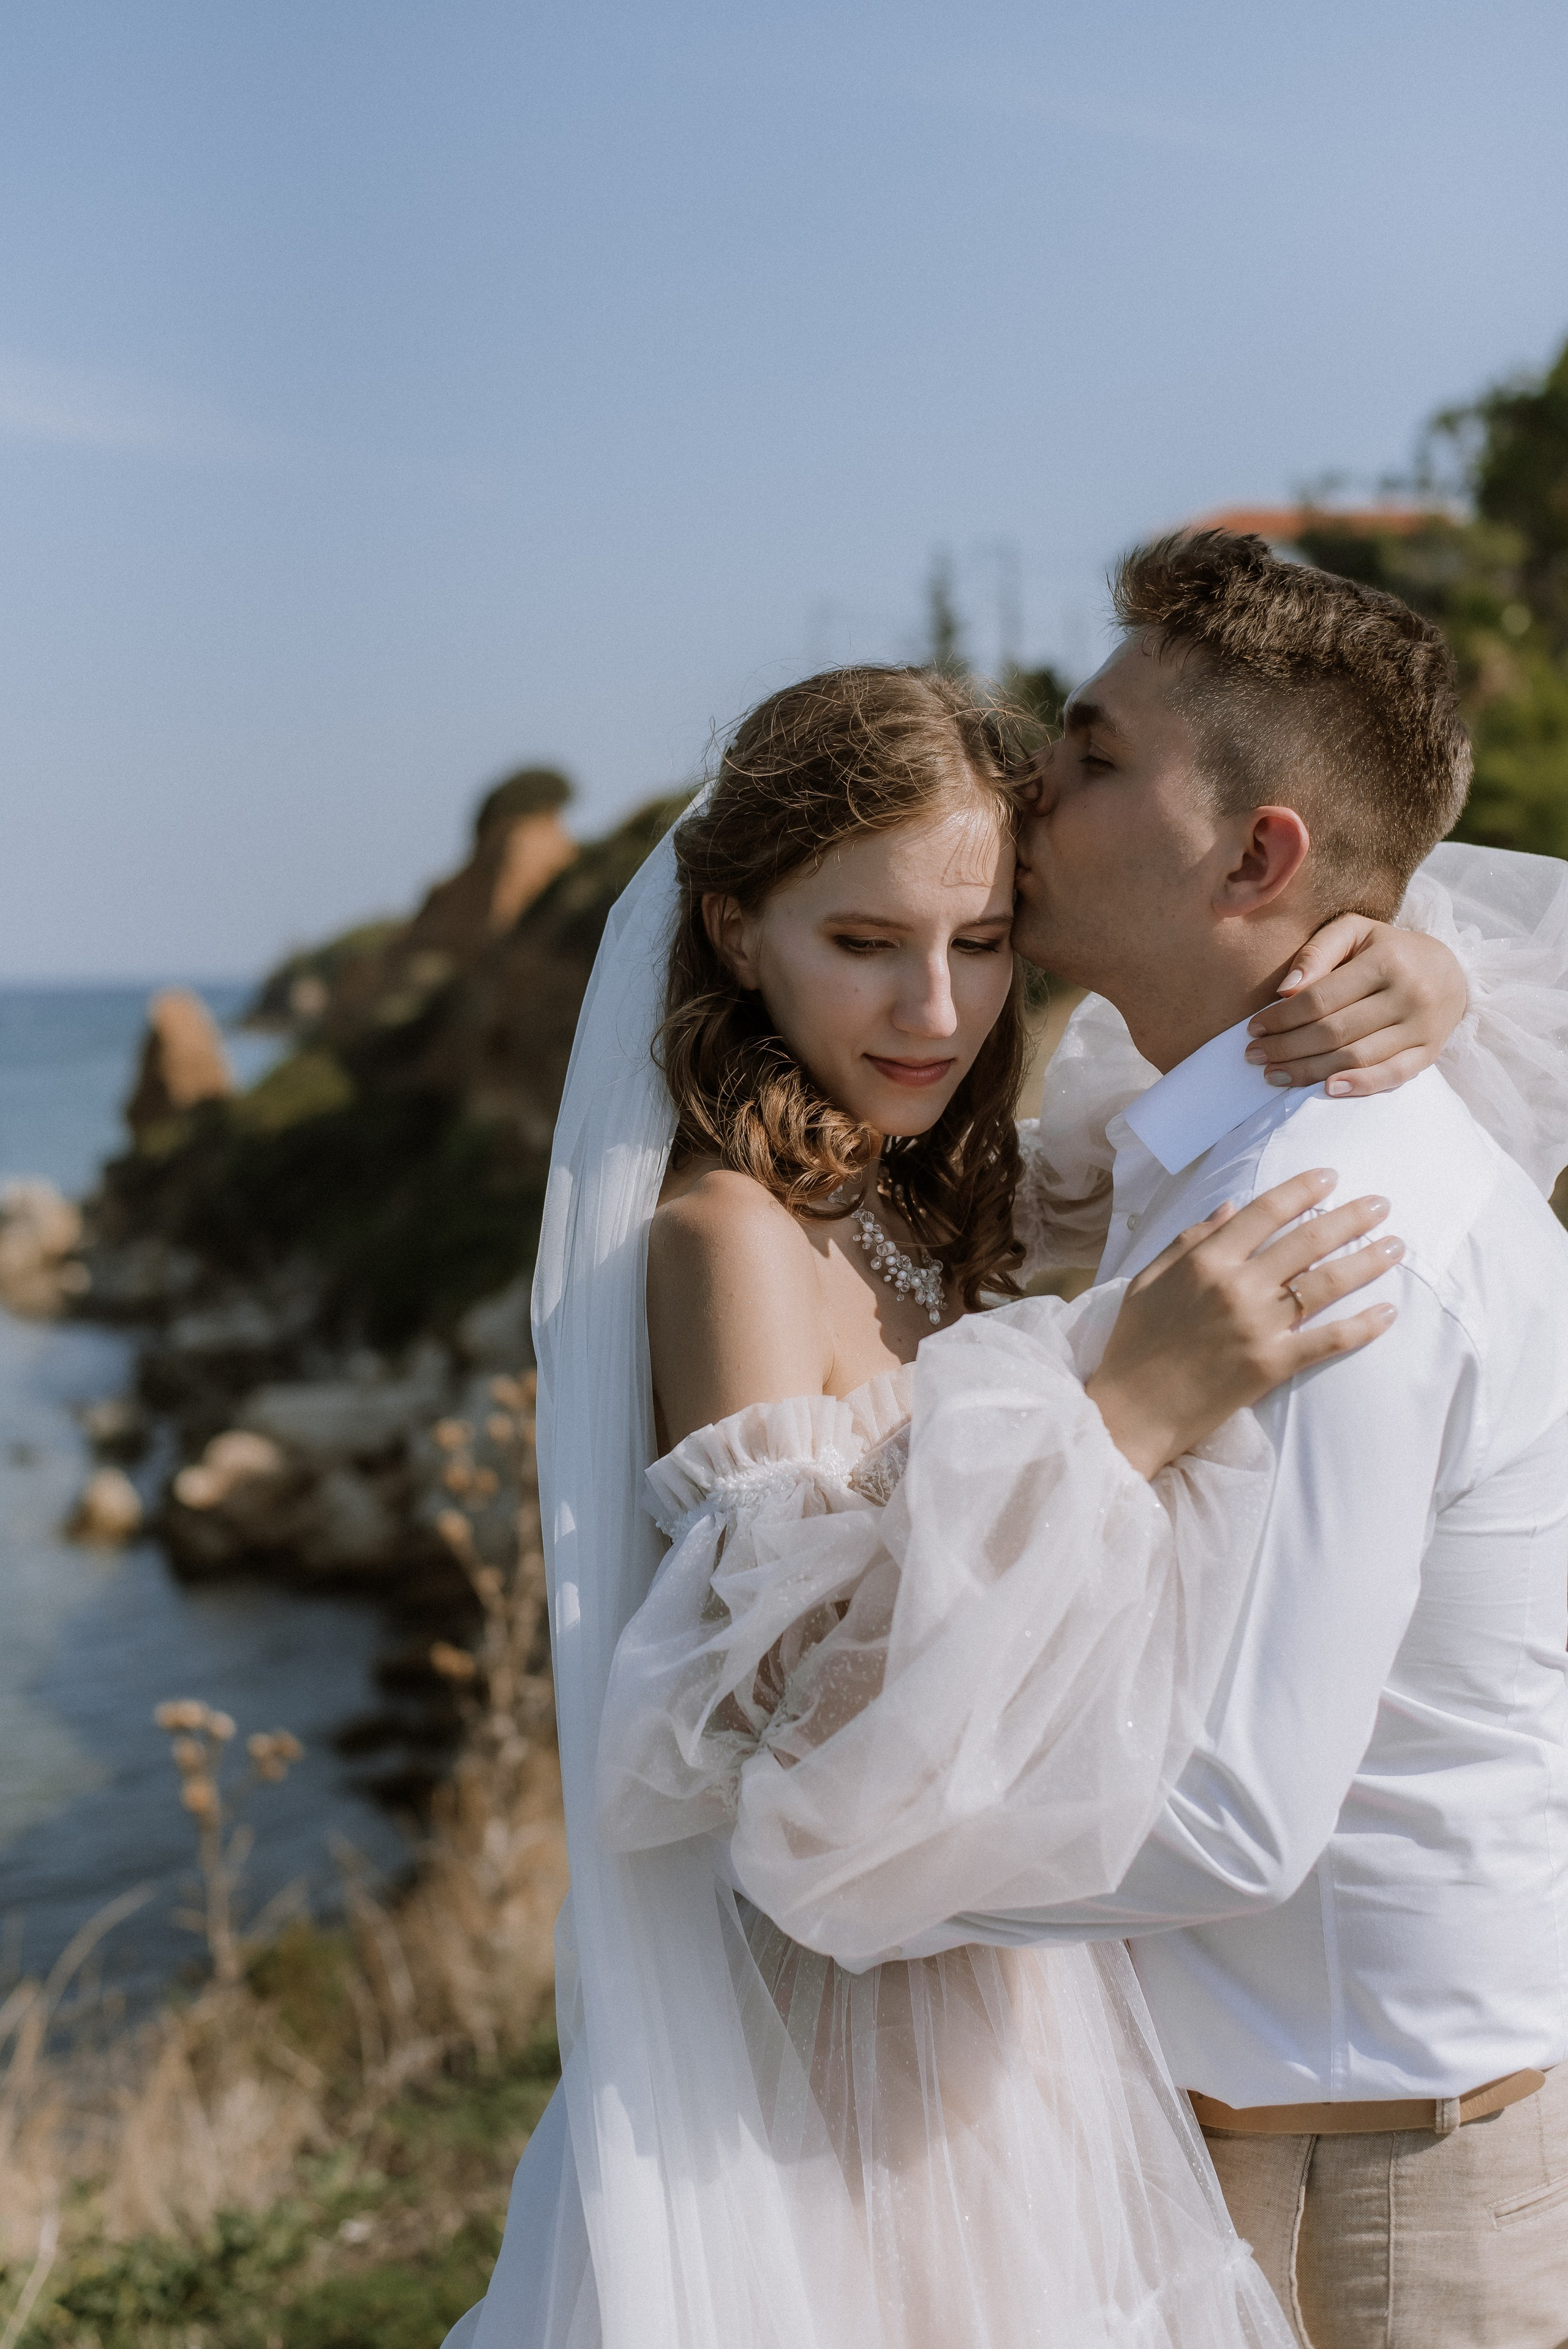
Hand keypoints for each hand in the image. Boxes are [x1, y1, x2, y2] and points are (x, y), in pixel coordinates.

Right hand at [1085, 1169, 1401, 1477]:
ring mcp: (1257, 1326)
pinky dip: (1362, 1325)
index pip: (1264, 1212)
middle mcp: (1236, 1286)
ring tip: (1395, 1246)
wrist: (1131, 1411)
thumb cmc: (1134, 1344)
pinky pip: (1328, 1339)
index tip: (1331, 1177)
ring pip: (1326, 1284)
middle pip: (1308, 1241)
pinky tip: (1386, 1311)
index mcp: (1205, 1261)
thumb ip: (1188, 1241)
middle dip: (1351, 1217)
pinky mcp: (1271, 1365)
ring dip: (1367, 1261)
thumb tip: (1228, 1208)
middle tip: (1381, 1204)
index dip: (1302, 1190)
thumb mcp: (1148, 1280)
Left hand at [1244, 917, 1467, 1094]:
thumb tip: (1285, 989)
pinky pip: (1392, 1075)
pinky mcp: (1430, 1052)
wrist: (1451, 970)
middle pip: (1334, 1032)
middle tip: (1255, 1056)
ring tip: (1274, 1075)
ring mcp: (1421, 1027)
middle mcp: (1408, 995)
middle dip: (1287, 1048)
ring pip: (1356, 1057)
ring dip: (1309, 1071)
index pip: (1321, 998)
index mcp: (1386, 961)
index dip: (1282, 1017)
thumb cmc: (1388, 950)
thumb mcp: (1354, 932)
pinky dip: (1359, 1085)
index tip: (1254, 1028)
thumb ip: (1317, 952)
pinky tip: (1326, 1090)